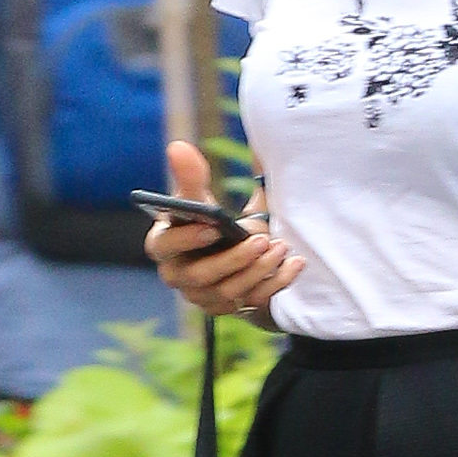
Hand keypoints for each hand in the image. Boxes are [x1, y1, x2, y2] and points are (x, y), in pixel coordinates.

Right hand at [146, 138, 305, 320]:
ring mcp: (202, 297)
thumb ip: (192, 176)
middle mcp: (178, 276)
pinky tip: (293, 264)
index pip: (164, 246)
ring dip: (258, 271)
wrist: (234, 253)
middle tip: (262, 239)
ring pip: (229, 292)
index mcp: (164, 245)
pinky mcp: (229, 309)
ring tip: (281, 247)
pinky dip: (275, 283)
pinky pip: (252, 302)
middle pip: (200, 276)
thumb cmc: (210, 220)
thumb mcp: (201, 197)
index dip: (187, 240)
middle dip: (233, 259)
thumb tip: (178, 147)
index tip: (214, 227)